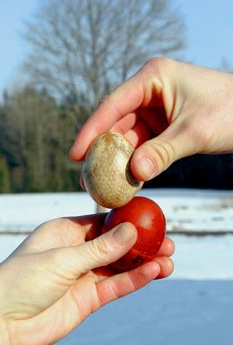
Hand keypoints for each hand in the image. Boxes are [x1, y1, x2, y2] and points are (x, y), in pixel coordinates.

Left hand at [0, 214, 173, 344]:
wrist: (3, 325)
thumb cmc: (21, 281)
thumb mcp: (62, 259)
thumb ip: (100, 248)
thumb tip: (132, 230)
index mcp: (66, 231)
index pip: (103, 220)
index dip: (127, 219)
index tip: (150, 217)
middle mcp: (77, 250)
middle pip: (116, 244)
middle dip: (142, 243)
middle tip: (166, 241)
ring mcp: (84, 274)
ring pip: (121, 266)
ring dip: (145, 263)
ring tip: (169, 259)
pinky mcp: (89, 297)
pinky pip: (116, 286)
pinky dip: (135, 280)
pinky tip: (154, 272)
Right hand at [70, 58, 232, 180]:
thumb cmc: (229, 110)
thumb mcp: (194, 132)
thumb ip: (164, 152)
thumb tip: (135, 173)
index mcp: (153, 78)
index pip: (113, 105)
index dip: (92, 130)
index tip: (76, 155)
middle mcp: (149, 91)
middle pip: (116, 123)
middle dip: (102, 150)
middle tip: (87, 176)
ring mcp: (155, 109)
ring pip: (128, 137)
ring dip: (118, 161)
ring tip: (104, 185)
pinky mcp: (162, 125)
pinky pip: (143, 145)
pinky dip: (136, 162)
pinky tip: (128, 181)